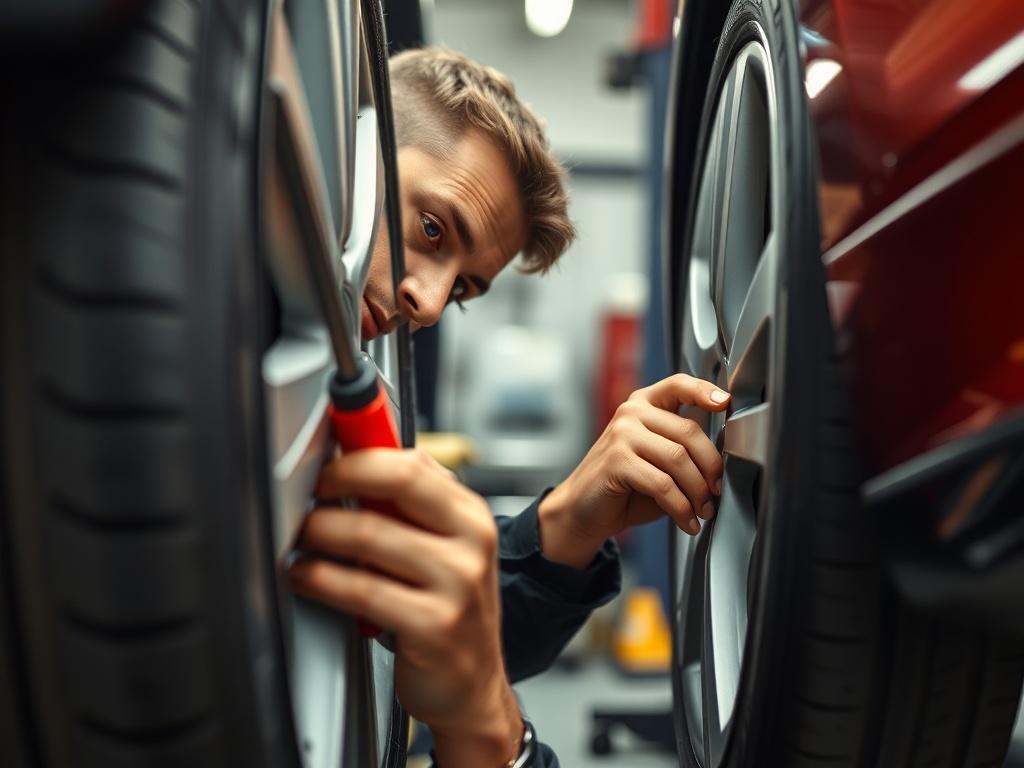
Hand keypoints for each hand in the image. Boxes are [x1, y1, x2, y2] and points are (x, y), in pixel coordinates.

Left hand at [288, 448, 520, 767]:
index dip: (360, 457)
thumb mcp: (446, 550)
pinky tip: (305, 576)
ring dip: (318, 532)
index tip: (326, 463)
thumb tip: (358, 459)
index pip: (414, 463)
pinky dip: (319, 578)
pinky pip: (359, 589)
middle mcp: (472, 543)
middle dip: (339, 482)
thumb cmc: (450, 612)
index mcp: (472, 516)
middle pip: (397, 483)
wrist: (473, 687)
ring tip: (300, 538)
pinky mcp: (433, 626)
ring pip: (368, 535)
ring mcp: (457, 584)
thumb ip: (412, 506)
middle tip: (308, 495)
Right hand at [539, 374, 729, 567]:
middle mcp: (632, 413)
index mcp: (644, 404)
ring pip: (679, 459)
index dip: (704, 391)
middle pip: (689, 432)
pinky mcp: (617, 461)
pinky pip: (663, 484)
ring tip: (701, 511)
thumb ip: (684, 450)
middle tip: (716, 492)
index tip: (724, 402)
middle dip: (711, 468)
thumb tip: (722, 462)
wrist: (584, 510)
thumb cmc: (625, 486)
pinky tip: (685, 520)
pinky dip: (681, 507)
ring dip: (697, 492)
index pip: (678, 385)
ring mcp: (622, 434)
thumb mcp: (659, 461)